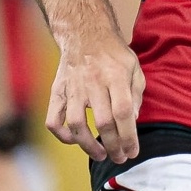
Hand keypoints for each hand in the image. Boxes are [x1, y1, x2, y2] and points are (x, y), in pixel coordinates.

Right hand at [45, 28, 142, 163]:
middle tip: (120, 158)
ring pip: (77, 125)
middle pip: (103, 123)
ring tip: (100, 155)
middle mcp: (93, 83)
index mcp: (115, 76)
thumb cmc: (113, 54)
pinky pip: (54, 119)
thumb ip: (136, 94)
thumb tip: (132, 121)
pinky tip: (74, 140)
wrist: (84, 33)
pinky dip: (62, 135)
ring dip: (89, 146)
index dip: (128, 137)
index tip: (132, 152)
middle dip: (114, 146)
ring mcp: (72, 88)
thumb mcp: (134, 67)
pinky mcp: (57, 91)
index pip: (123, 113)